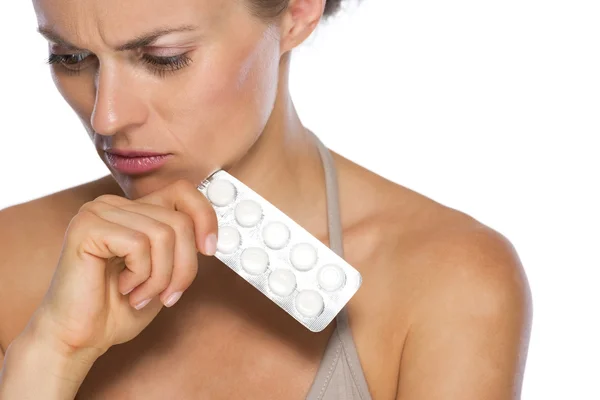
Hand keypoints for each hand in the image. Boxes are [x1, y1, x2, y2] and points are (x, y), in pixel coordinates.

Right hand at [31, 179, 217, 358]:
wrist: (80, 338)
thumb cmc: (120, 308)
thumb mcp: (165, 271)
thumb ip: (182, 245)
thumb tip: (213, 234)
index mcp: (134, 210)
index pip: (182, 191)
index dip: (204, 218)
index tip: (210, 249)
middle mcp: (114, 204)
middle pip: (179, 221)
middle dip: (183, 266)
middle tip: (167, 295)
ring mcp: (98, 212)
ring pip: (164, 234)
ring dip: (161, 276)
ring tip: (140, 294)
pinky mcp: (87, 227)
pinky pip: (139, 244)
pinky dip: (140, 275)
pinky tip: (123, 288)